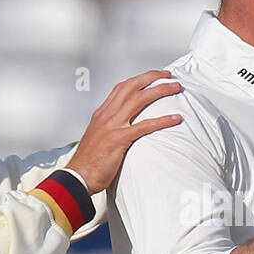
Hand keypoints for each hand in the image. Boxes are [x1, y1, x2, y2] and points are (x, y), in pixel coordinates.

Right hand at [67, 70, 182, 192]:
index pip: (121, 88)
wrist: (78, 177)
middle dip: (152, 77)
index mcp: (102, 114)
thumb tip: (126, 127)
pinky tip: (174, 119)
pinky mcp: (119, 139)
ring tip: (176, 88)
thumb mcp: (99, 138)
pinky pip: (145, 126)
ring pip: (139, 99)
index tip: (152, 76)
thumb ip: (111, 128)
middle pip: (131, 86)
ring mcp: (112, 126)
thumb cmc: (88, 162)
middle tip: (168, 76)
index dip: (139, 79)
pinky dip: (162, 120)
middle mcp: (106, 115)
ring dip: (160, 91)